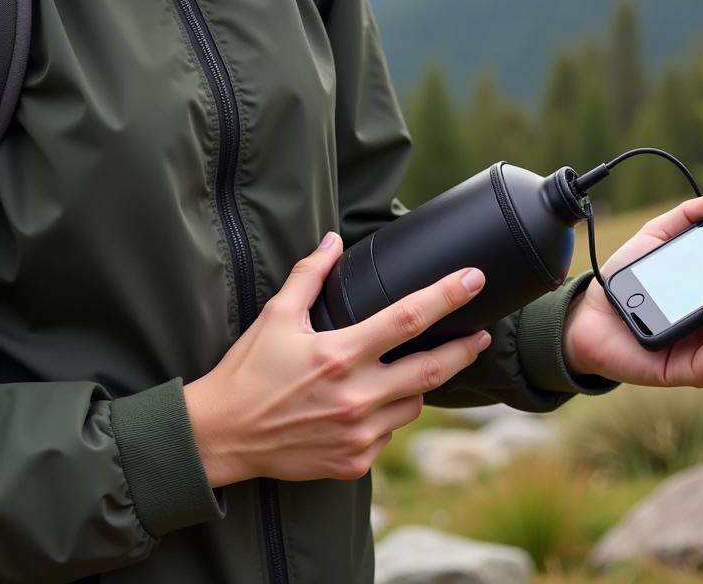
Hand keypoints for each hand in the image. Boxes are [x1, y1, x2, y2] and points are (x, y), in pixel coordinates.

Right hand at [184, 234, 490, 486]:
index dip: (447, 295)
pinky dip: (388, 416)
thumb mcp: (276, 316)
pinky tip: (368, 406)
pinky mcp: (353, 461)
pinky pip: (389, 433)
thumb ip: (309, 275)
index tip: (474, 279)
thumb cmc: (247, 371)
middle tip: (483, 334)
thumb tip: (332, 240)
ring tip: (406, 370)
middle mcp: (355, 396)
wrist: (220, 437)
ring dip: (418, 385)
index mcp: (340, 354)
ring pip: (415, 404)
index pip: (409, 318)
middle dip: (465, 349)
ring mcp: (357, 434)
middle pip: (433, 369)